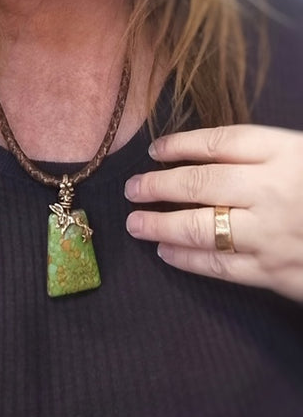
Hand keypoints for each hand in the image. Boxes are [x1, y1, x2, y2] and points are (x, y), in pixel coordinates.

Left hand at [125, 125, 302, 302]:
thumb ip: (268, 155)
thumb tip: (215, 157)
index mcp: (284, 154)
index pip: (219, 143)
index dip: (181, 144)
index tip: (156, 150)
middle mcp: (272, 191)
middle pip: (201, 183)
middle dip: (158, 185)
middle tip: (132, 188)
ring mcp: (271, 235)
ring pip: (201, 228)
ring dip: (161, 225)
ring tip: (135, 223)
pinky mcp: (275, 273)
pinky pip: (220, 266)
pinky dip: (188, 260)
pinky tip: (166, 252)